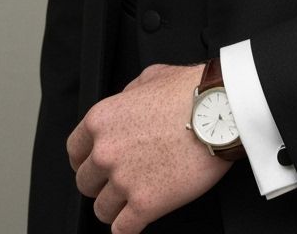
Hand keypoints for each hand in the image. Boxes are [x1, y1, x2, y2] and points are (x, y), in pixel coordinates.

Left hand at [67, 63, 231, 232]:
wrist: (222, 110)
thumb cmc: (191, 92)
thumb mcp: (150, 77)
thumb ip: (128, 94)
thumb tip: (126, 104)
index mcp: (101, 120)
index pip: (75, 151)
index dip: (85, 159)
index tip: (95, 165)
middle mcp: (105, 152)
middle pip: (85, 183)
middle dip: (101, 183)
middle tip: (120, 180)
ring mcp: (123, 181)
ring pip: (101, 210)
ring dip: (117, 206)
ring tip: (134, 199)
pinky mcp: (145, 205)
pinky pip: (122, 230)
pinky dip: (129, 227)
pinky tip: (138, 218)